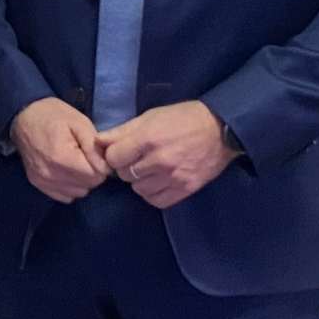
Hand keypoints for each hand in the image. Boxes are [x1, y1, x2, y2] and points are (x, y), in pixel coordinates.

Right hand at [9, 98, 111, 203]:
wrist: (23, 116)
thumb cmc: (53, 115)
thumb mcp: (79, 123)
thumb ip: (93, 147)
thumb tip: (106, 168)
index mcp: (62, 157)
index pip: (95, 176)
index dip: (101, 165)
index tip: (96, 153)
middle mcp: (50, 174)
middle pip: (88, 185)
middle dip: (93, 172)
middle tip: (86, 156)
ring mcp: (42, 181)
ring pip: (78, 193)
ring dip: (82, 181)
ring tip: (76, 162)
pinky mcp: (38, 184)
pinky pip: (65, 196)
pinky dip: (70, 186)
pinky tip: (67, 171)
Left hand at [95, 100, 239, 209]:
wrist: (220, 130)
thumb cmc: (182, 118)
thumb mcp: (150, 117)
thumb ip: (122, 131)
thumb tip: (98, 141)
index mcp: (148, 139)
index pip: (113, 157)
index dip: (114, 154)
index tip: (121, 151)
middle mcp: (159, 160)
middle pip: (124, 174)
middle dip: (126, 166)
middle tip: (137, 158)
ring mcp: (173, 177)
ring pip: (138, 189)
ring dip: (139, 180)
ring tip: (149, 169)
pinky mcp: (185, 189)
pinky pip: (156, 201)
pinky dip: (153, 193)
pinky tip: (158, 181)